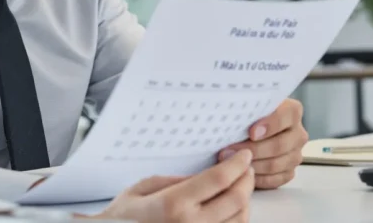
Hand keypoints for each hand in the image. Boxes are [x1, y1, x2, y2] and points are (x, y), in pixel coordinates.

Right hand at [95, 149, 253, 222]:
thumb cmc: (125, 217)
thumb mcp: (144, 187)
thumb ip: (177, 179)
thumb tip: (205, 174)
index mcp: (174, 204)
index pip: (219, 179)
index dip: (237, 164)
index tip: (243, 155)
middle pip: (237, 199)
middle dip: (247, 179)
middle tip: (246, 168)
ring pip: (241, 219)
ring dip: (246, 200)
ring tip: (240, 187)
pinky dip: (238, 219)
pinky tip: (232, 208)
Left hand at [219, 98, 307, 189]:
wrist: (250, 127)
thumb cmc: (247, 114)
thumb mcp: (248, 105)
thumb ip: (246, 108)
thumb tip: (230, 116)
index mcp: (292, 111)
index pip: (287, 115)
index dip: (270, 124)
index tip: (251, 132)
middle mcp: (298, 133)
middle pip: (279, 145)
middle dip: (251, 149)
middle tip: (228, 151)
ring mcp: (295, 154)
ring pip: (275, 164)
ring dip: (250, 164)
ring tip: (229, 162)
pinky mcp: (288, 172)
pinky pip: (274, 179)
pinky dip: (256, 177)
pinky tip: (240, 172)